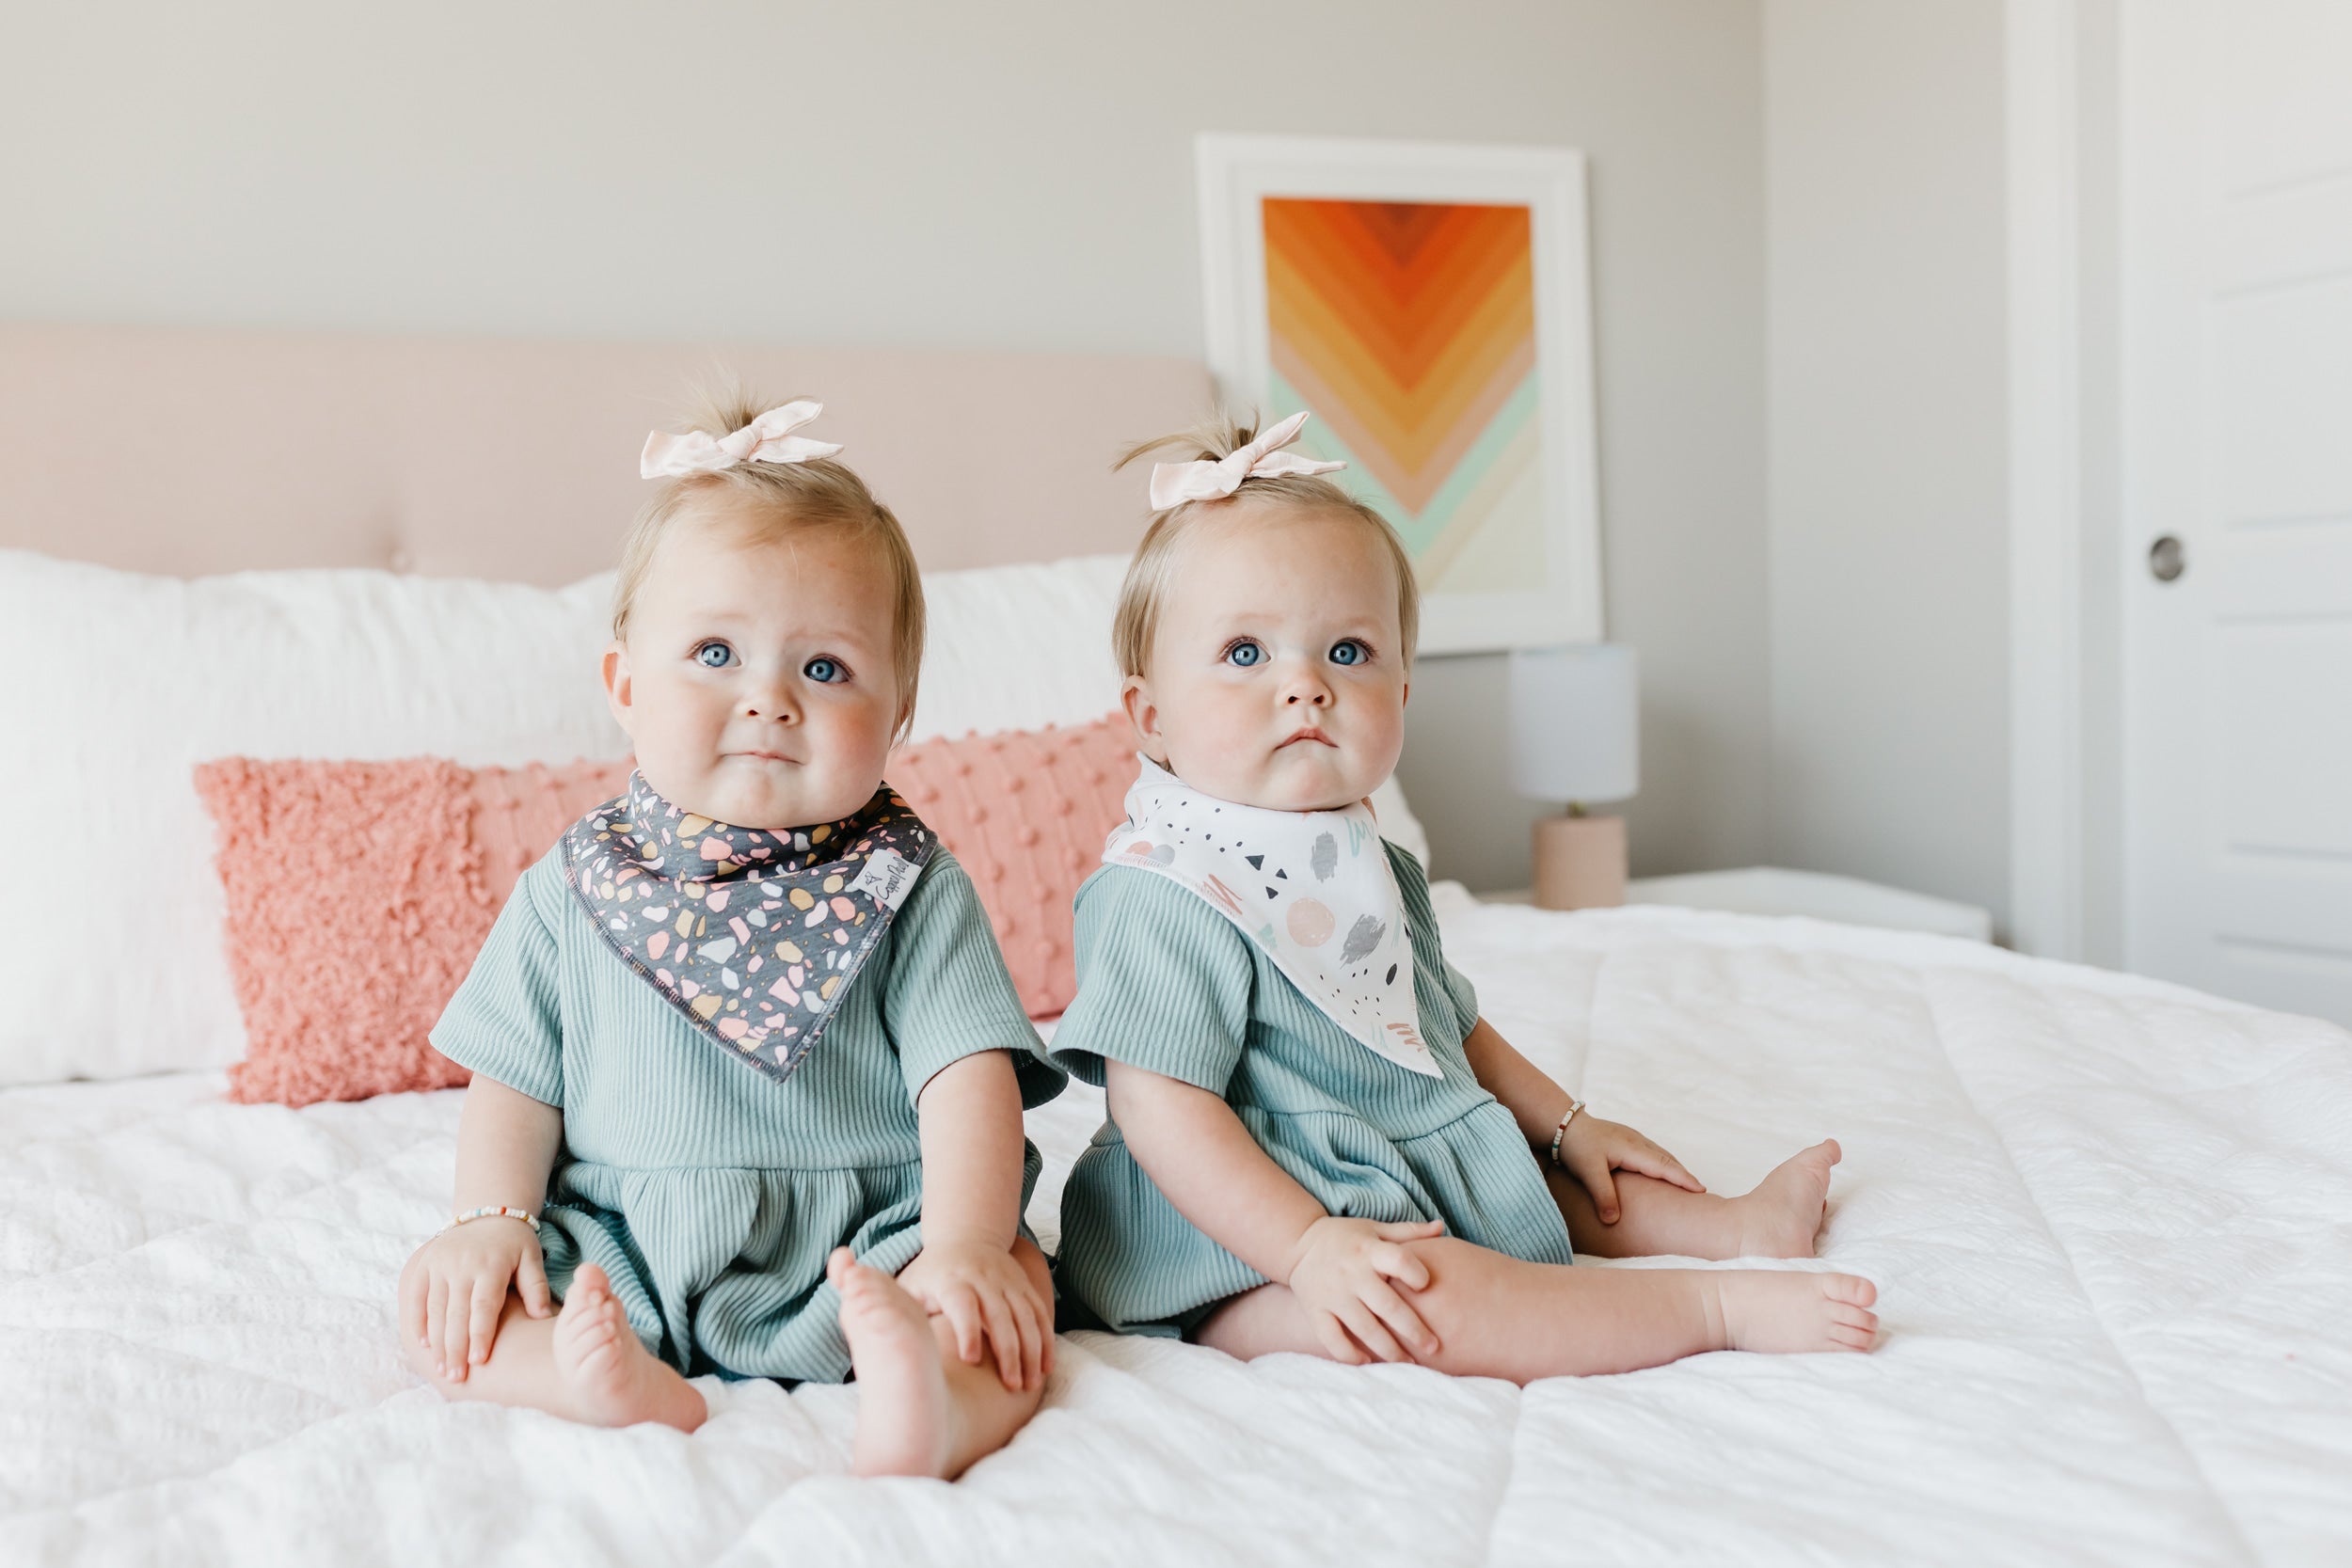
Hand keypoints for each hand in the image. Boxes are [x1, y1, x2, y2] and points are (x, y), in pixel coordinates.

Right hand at [397, 1216, 551, 1380]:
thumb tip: (542, 1317)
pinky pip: (416, 1297)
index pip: (484, 1305)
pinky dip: (417, 1321)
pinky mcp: (424, 1265)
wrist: (487, 1212)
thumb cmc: (514, 1243)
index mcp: (491, 1265)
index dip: (480, 1334)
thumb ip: (536, 1287)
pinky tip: (423, 1345)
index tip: (479, 1361)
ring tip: (443, 1370)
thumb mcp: (531, 1258)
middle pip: (456, 1313)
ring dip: (437, 1342)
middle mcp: (461, 1265)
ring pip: (435, 1309)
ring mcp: (439, 1265)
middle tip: (457, 1378)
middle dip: (456, 1348)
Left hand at [896, 1235, 1052, 1391]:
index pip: (963, 1305)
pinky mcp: (1024, 1286)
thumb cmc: (931, 1272)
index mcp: (952, 1281)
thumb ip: (899, 1309)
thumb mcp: (910, 1284)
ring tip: (1030, 1385)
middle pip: (1000, 1315)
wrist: (967, 1234)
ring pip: (1025, 1316)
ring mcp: (1007, 1282)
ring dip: (1032, 1350)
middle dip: (1009, 1352)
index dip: (968, 1330)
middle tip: (1012, 1386)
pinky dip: (1045, 1340)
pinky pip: (1039, 1313)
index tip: (971, 1360)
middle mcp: (983, 1279)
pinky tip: (1045, 1367)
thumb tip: (883, 1339)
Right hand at [1280, 1215, 1444, 1364]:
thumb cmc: (1346, 1237)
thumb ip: (1408, 1231)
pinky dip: (1350, 1355)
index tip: (1427, 1286)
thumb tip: (1440, 1227)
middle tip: (1434, 1347)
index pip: (1398, 1260)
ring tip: (1409, 1363)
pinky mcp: (1316, 1312)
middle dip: (1413, 1330)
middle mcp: (1351, 1273)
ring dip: (1389, 1350)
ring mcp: (1332, 1295)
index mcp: (1369, 1250)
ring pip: (1364, 1329)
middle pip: (1387, 1305)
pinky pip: (1333, 1339)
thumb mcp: (1375, 1228)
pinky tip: (1368, 1362)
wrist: (1298, 1243)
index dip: (1416, 1273)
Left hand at [1557, 1113, 1703, 1223]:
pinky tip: (1663, 1173)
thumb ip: (1603, 1196)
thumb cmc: (1576, 1146)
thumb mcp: (1588, 1172)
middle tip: (1702, 1193)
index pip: (1664, 1166)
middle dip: (1685, 1175)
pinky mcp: (1627, 1140)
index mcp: (1632, 1149)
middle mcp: (1637, 1142)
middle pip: (1668, 1160)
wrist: (1564, 1124)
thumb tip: (1613, 1221)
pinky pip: (1653, 1153)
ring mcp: (1633, 1139)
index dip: (1683, 1179)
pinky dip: (1664, 1164)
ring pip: (1661, 1155)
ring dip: (1675, 1169)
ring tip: (1688, 1185)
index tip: (1701, 1190)